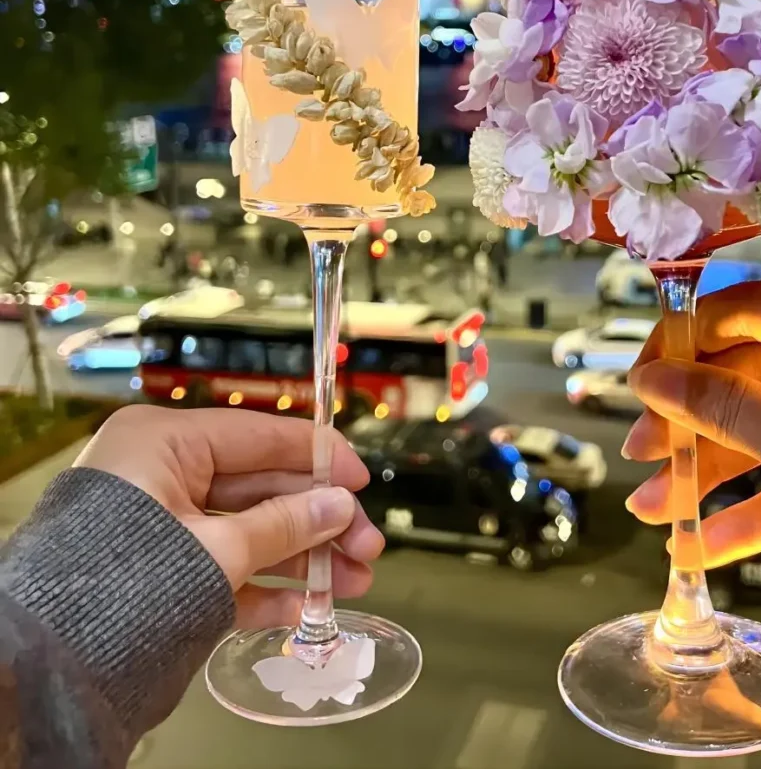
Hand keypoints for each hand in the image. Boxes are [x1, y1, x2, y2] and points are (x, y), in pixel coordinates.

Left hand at [75, 405, 383, 627]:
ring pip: (249, 531)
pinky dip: (264, 585)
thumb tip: (341, 506)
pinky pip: (223, 567)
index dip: (318, 456)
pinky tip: (305, 606)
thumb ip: (285, 525)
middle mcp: (163, 474)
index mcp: (165, 442)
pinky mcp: (161, 570)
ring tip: (354, 583)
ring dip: (303, 558)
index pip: (260, 436)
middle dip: (320, 522)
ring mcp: (162, 525)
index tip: (362, 478)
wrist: (52, 664)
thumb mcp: (218, 549)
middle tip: (368, 548)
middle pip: (262, 489)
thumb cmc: (128, 582)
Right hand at [625, 276, 760, 676]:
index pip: (754, 308)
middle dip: (694, 420)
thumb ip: (725, 408)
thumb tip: (655, 378)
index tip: (639, 372)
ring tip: (657, 507)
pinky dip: (757, 506)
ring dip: (715, 471)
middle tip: (642, 449)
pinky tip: (706, 541)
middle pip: (758, 375)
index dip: (688, 340)